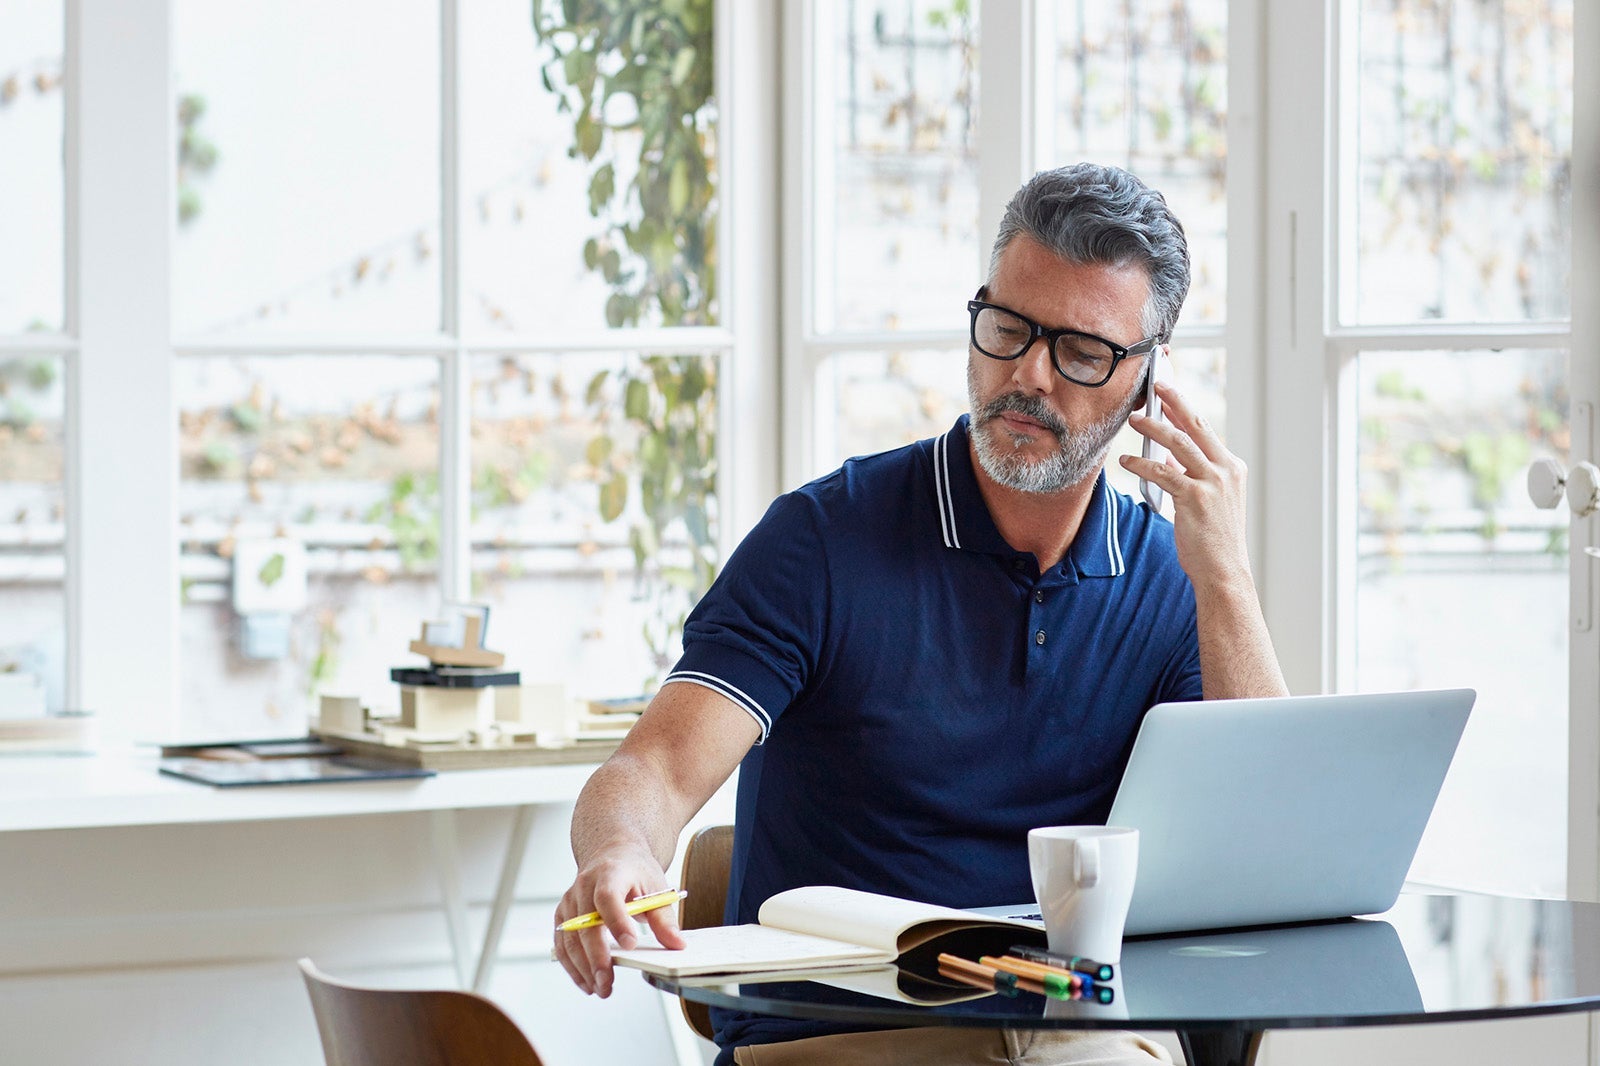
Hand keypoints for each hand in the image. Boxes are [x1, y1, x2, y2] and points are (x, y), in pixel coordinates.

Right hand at [552, 846, 685, 997]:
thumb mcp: (656, 887)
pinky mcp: (563, 915)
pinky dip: (572, 966)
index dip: (617, 921)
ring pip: (569, 938)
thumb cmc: (634, 869)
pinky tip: (586, 981)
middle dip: (596, 957)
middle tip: (607, 983)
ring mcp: (570, 901)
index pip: (608, 897)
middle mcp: (584, 886)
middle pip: (585, 924)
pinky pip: (562, 943)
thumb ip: (665, 918)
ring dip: (582, 967)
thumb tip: (676, 945)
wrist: (612, 851)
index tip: (630, 944)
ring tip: (600, 988)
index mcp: (610, 873)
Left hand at [1120, 380, 1252, 594]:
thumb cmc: (1213, 539)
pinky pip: (1162, 472)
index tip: (1168, 393)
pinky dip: (1141, 464)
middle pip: (1196, 425)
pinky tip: (1126, 462)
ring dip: (1153, 428)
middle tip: (1156, 386)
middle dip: (1174, 402)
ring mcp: (1213, 483)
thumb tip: (1167, 456)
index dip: (1184, 409)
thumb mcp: (1207, 501)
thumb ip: (1190, 475)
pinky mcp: (1195, 498)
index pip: (1205, 430)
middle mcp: (1226, 470)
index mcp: (1232, 468)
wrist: (1223, 570)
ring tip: (1133, 419)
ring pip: (1178, 444)